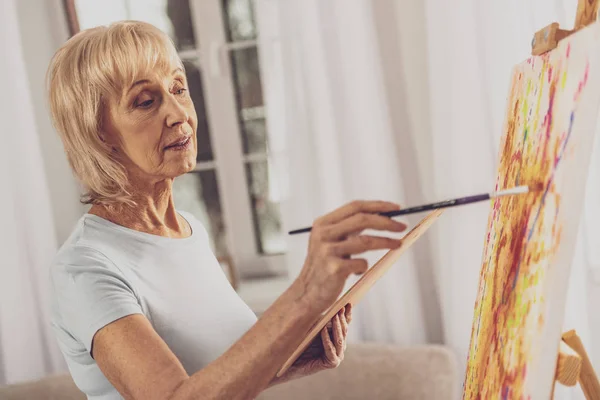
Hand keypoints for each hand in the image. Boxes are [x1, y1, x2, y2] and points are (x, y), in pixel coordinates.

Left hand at [275, 304, 352, 383]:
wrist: (289, 360)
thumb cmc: (299, 341)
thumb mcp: (312, 327)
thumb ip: (322, 319)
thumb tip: (328, 303)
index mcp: (337, 337)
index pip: (345, 324)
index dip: (347, 314)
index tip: (348, 303)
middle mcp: (339, 346)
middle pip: (344, 331)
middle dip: (342, 319)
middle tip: (340, 308)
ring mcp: (337, 356)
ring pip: (340, 340)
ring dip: (337, 327)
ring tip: (335, 316)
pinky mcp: (332, 363)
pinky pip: (331, 349)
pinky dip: (327, 339)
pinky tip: (323, 329)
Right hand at [295, 200, 406, 314]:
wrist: (307, 293)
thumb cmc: (325, 266)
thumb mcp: (331, 241)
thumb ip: (350, 228)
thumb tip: (384, 217)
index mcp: (323, 223)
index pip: (355, 207)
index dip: (378, 206)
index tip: (396, 209)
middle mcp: (323, 234)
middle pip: (362, 220)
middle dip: (386, 222)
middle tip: (402, 226)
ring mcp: (327, 251)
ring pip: (366, 241)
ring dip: (386, 242)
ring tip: (398, 244)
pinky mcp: (334, 268)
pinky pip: (362, 263)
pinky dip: (365, 267)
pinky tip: (357, 271)